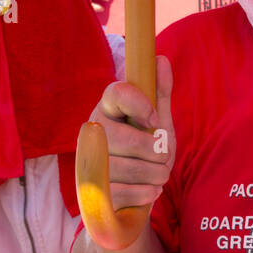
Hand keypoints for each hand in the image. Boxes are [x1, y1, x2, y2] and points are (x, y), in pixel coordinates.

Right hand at [88, 55, 173, 209]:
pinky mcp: (90, 189)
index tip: (155, 121)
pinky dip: (144, 193)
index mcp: (108, 107)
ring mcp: (89, 160)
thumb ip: (159, 93)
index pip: (118, 93)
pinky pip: (120, 191)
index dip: (140, 105)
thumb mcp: (158, 122)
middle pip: (126, 140)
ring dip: (154, 175)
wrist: (136, 190)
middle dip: (156, 154)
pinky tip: (150, 190)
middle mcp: (93, 131)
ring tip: (159, 176)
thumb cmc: (147, 150)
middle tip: (163, 159)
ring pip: (125, 168)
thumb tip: (160, 60)